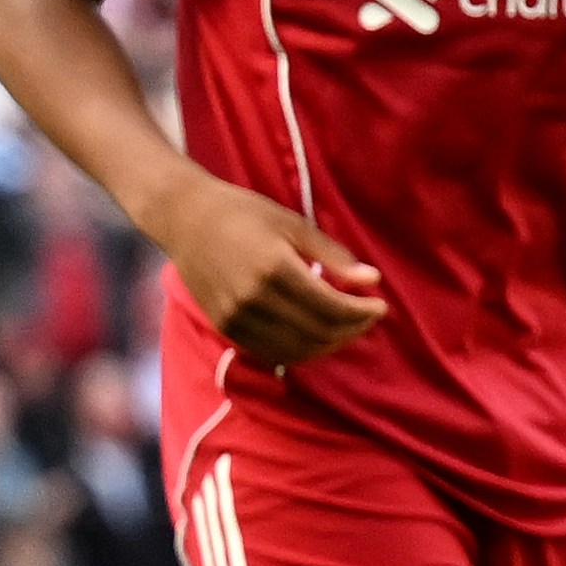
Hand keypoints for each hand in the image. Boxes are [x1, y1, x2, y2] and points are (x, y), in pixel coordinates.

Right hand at [149, 176, 392, 366]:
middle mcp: (254, 297)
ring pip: (297, 349)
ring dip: (330, 344)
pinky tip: (317, 335)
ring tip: (348, 327)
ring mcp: (237, 316)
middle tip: (369, 316)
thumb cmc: (245, 213)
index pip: (331, 306)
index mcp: (274, 267)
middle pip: (318, 331)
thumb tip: (374, 280)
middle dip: (352, 328)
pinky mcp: (226, 327)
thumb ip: (334, 256)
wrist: (185, 218)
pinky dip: (302, 350)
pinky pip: (272, 352)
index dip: (361, 312)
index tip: (381, 305)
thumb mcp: (294, 224)